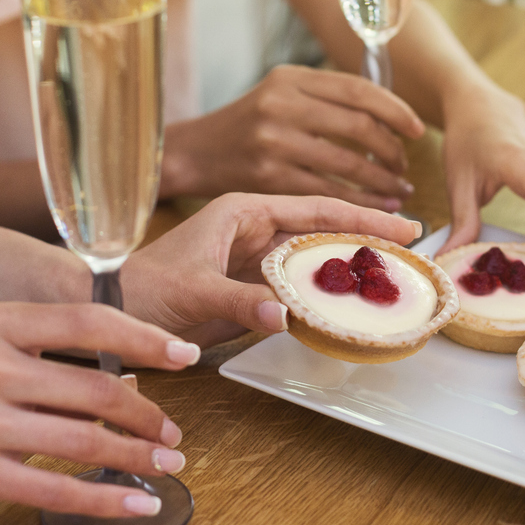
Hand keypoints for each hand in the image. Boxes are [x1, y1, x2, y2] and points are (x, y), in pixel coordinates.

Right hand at [0, 302, 199, 515]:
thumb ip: (40, 348)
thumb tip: (122, 373)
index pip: (91, 323)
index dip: (148, 338)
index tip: (187, 354)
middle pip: (98, 389)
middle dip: (149, 413)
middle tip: (173, 430)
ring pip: (85, 440)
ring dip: (138, 456)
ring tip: (166, 463)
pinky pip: (55, 489)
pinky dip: (105, 498)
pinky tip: (135, 503)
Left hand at [123, 193, 423, 346]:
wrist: (112, 313)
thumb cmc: (142, 290)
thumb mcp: (192, 291)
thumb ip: (239, 301)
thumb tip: (285, 315)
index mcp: (242, 211)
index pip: (314, 208)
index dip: (360, 214)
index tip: (399, 222)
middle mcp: (254, 229)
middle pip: (323, 228)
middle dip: (367, 234)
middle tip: (412, 243)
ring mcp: (255, 259)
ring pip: (315, 257)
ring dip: (351, 263)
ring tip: (393, 270)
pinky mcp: (253, 287)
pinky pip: (299, 286)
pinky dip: (326, 292)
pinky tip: (352, 299)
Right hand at [162, 65, 424, 209]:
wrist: (196, 152)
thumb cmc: (250, 125)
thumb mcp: (282, 94)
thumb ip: (326, 97)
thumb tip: (391, 115)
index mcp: (291, 79)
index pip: (359, 89)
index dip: (396, 111)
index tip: (417, 129)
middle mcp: (282, 105)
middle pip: (360, 127)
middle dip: (393, 152)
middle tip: (405, 168)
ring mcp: (274, 142)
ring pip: (349, 164)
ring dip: (383, 183)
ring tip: (399, 192)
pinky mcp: (268, 178)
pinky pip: (329, 193)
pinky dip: (360, 203)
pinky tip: (375, 208)